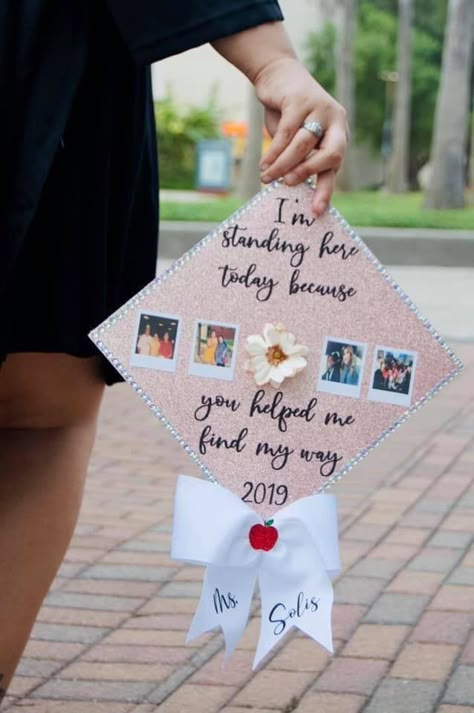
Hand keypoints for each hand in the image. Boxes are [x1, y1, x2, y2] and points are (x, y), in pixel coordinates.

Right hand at [254, 57, 348, 215]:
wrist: (278, 75)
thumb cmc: (288, 114)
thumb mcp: (298, 138)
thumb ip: (300, 158)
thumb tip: (291, 188)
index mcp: (338, 134)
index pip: (335, 166)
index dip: (325, 190)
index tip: (316, 212)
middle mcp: (335, 121)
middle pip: (330, 154)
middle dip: (308, 172)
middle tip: (288, 183)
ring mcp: (320, 108)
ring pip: (303, 146)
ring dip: (283, 165)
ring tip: (267, 177)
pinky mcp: (300, 100)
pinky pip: (286, 134)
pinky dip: (273, 152)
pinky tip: (264, 164)